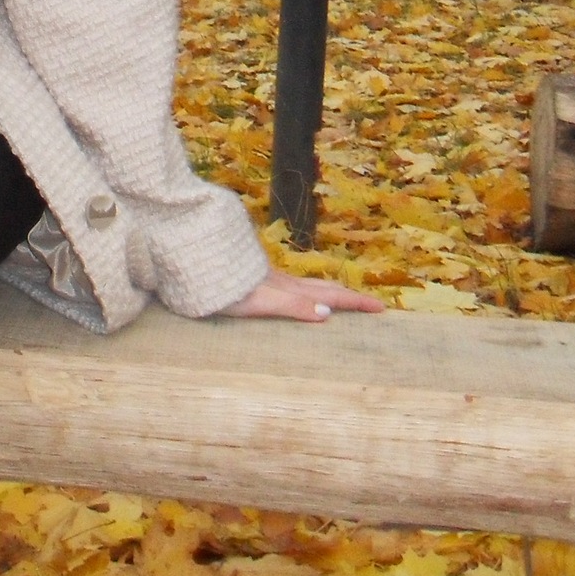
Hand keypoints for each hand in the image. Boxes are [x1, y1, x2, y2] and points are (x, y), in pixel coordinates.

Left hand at [218, 269, 385, 322]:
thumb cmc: (225, 288)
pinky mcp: (254, 277)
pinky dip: (305, 290)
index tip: (381, 308)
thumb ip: (293, 306)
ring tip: (339, 298)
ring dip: (327, 291)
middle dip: (347, 296)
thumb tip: (328, 315)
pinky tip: (294, 292)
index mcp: (288, 289)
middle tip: (370, 304)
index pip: (329, 296)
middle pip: (322, 286)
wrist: (193, 260)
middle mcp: (282, 281)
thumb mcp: (261, 302)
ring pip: (306, 284)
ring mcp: (268, 277)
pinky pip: (290, 285)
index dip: (354, 302)